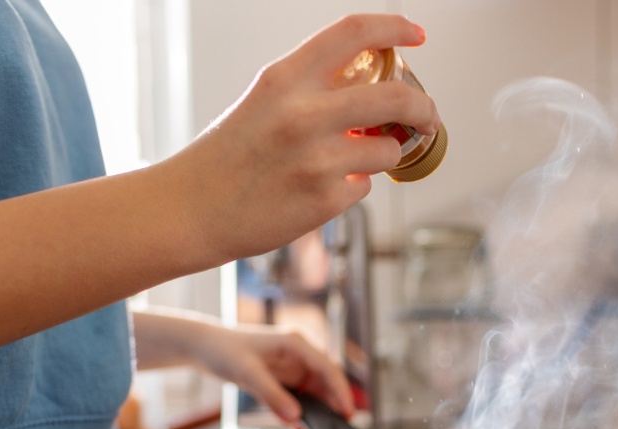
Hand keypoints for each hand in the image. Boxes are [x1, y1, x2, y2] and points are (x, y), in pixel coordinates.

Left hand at [132, 307, 354, 423]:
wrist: (204, 347)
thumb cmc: (225, 352)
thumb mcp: (248, 374)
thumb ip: (273, 396)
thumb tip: (296, 419)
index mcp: (296, 343)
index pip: (327, 368)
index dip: (340, 391)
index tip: (348, 411)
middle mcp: (298, 353)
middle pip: (326, 379)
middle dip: (336, 402)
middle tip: (342, 426)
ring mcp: (291, 365)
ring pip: (315, 390)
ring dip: (320, 409)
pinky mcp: (282, 377)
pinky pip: (299, 396)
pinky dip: (302, 411)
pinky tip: (299, 428)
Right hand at [157, 14, 439, 264]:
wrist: (190, 210)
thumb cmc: (227, 157)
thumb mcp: (265, 102)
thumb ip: (315, 91)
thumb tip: (374, 92)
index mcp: (286, 78)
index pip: (354, 33)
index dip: (394, 28)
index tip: (416, 35)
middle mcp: (304, 114)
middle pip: (395, 95)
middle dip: (423, 107)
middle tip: (426, 116)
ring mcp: (317, 159)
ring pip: (388, 150)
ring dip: (382, 157)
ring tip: (351, 164)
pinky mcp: (325, 200)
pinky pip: (364, 188)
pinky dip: (352, 189)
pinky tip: (318, 191)